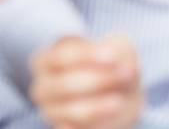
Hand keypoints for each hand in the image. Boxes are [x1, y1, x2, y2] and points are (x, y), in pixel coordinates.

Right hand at [29, 34, 143, 128]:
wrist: (120, 96)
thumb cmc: (111, 64)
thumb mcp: (117, 47)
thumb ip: (118, 51)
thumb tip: (123, 65)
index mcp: (45, 59)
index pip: (60, 56)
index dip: (87, 56)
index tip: (113, 57)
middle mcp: (42, 87)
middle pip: (65, 84)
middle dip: (98, 79)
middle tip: (126, 74)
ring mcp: (51, 112)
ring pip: (72, 111)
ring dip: (98, 106)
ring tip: (118, 101)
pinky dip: (88, 125)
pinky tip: (107, 117)